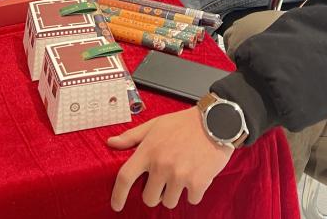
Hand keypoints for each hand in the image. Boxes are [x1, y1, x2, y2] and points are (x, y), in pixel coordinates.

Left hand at [109, 107, 232, 210]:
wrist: (216, 121)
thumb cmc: (184, 123)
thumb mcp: (155, 124)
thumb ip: (131, 136)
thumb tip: (111, 142)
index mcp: (148, 151)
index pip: (125, 177)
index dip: (118, 195)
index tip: (116, 205)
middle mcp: (162, 165)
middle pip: (148, 198)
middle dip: (153, 194)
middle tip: (162, 183)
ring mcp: (180, 176)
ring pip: (169, 202)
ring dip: (173, 194)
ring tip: (180, 177)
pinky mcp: (199, 183)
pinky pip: (191, 200)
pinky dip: (193, 193)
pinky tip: (195, 177)